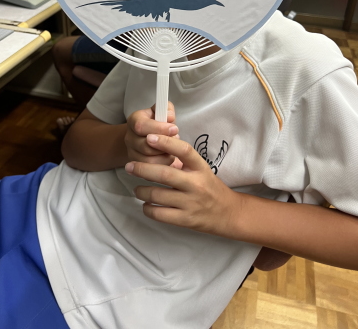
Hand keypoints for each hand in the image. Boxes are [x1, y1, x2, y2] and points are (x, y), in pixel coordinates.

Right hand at [125, 103, 181, 166]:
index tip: (174, 129)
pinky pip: (151, 169)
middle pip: (145, 145)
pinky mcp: (137, 166)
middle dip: (164, 144)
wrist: (147, 136)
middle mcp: (129, 137)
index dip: (159, 128)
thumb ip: (167, 110)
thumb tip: (169, 117)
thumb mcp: (162, 111)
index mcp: (134, 120)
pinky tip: (169, 157)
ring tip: (173, 149)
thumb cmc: (158, 122)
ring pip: (148, 160)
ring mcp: (131, 153)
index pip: (141, 126)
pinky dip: (163, 164)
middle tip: (176, 140)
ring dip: (165, 155)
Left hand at [125, 134, 240, 236]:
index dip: (166, 143)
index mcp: (200, 168)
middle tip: (129, 166)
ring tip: (137, 189)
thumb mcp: (201, 170)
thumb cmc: (210, 187)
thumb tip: (157, 147)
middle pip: (164, 174)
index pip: (184, 151)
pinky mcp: (186, 220)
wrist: (229, 213)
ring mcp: (191, 203)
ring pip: (157, 195)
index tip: (150, 137)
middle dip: (142, 169)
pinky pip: (159, 214)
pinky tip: (146, 204)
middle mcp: (196, 184)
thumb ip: (183, 161)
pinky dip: (148, 208)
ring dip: (141, 191)